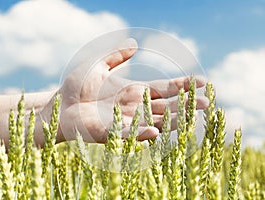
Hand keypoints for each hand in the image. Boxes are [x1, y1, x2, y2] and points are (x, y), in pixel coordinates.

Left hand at [56, 38, 207, 142]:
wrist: (58, 106)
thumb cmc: (77, 87)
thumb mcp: (98, 65)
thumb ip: (116, 56)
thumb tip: (135, 44)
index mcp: (134, 91)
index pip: (164, 88)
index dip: (182, 85)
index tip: (200, 81)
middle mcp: (135, 107)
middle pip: (166, 106)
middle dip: (185, 105)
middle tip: (205, 102)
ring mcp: (125, 121)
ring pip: (154, 121)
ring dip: (172, 121)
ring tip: (192, 117)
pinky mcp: (111, 132)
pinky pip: (130, 134)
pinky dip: (142, 133)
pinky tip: (156, 131)